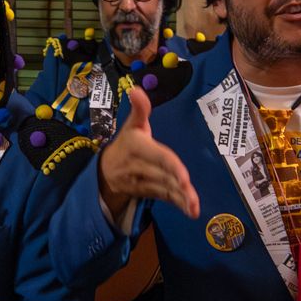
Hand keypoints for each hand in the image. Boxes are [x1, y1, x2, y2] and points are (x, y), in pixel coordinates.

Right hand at [96, 88, 199, 218]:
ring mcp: (143, 182)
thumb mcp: (131, 125)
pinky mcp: (148, 192)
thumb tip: (136, 89)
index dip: (171, 166)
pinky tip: (191, 211)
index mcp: (138, 147)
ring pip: (164, 190)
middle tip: (193, 197)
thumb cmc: (126, 143)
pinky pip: (164, 198)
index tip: (184, 177)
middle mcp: (139, 166)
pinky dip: (178, 205)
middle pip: (163, 177)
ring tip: (195, 207)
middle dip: (179, 187)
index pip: (158, 157)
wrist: (105, 170)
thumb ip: (139, 109)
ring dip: (181, 199)